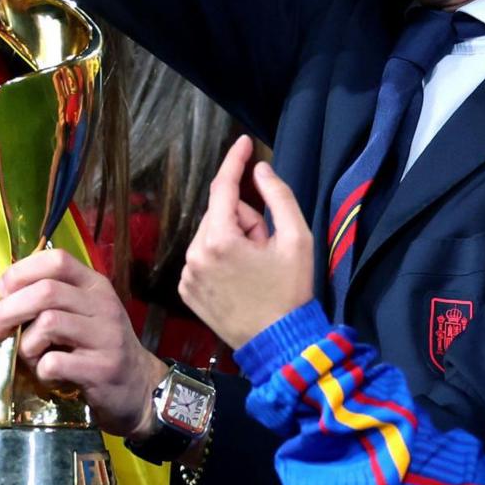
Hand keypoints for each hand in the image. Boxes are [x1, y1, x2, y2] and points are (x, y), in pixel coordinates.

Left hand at [0, 248, 164, 435]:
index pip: (56, 259)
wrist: (138, 386)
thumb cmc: (96, 349)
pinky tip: (48, 374)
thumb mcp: (73, 319)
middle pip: (46, 291)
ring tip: (28, 356)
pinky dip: (40, 370)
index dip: (20, 272)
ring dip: (25, 343)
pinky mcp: (102, 368)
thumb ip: (35, 307)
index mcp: (94, 285)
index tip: (2, 292)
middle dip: (8, 309)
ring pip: (48, 323)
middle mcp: (103, 305)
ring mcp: (106, 336)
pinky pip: (55, 362)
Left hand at [180, 135, 316, 350]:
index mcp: (220, 239)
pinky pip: (203, 257)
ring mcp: (187, 275)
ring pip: (211, 235)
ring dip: (233, 238)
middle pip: (220, 213)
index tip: (243, 142)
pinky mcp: (187, 291)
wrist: (278, 343)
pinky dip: (220, 257)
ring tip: (256, 265)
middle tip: (268, 243)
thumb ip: (278, 196)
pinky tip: (241, 277)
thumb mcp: (297, 239)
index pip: (223, 187)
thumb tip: (260, 170)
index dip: (235, 161)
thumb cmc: (291, 291)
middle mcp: (195, 254)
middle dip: (245, 218)